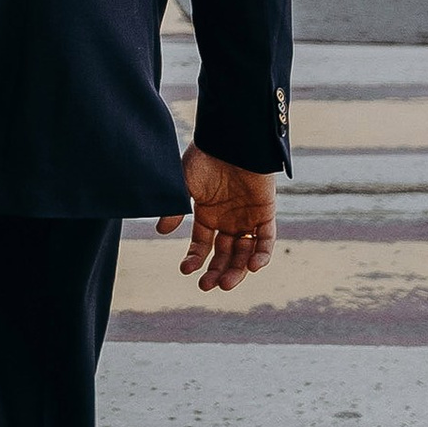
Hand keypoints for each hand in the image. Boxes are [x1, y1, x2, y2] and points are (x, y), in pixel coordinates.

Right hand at [159, 143, 275, 292]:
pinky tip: (251, 267)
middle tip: (207, 286)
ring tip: (227, 284)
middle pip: (224, 255)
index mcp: (207, 213)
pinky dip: (261, 254)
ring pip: (244, 252)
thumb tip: (161, 231)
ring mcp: (247, 217)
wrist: (232, 139)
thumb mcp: (183, 185)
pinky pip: (266, 240)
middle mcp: (228, 219)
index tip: (185, 270)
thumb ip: (174, 209)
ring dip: (237, 270)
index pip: (202, 245)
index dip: (195, 259)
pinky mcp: (265, 213)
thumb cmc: (205, 158)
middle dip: (216, 272)